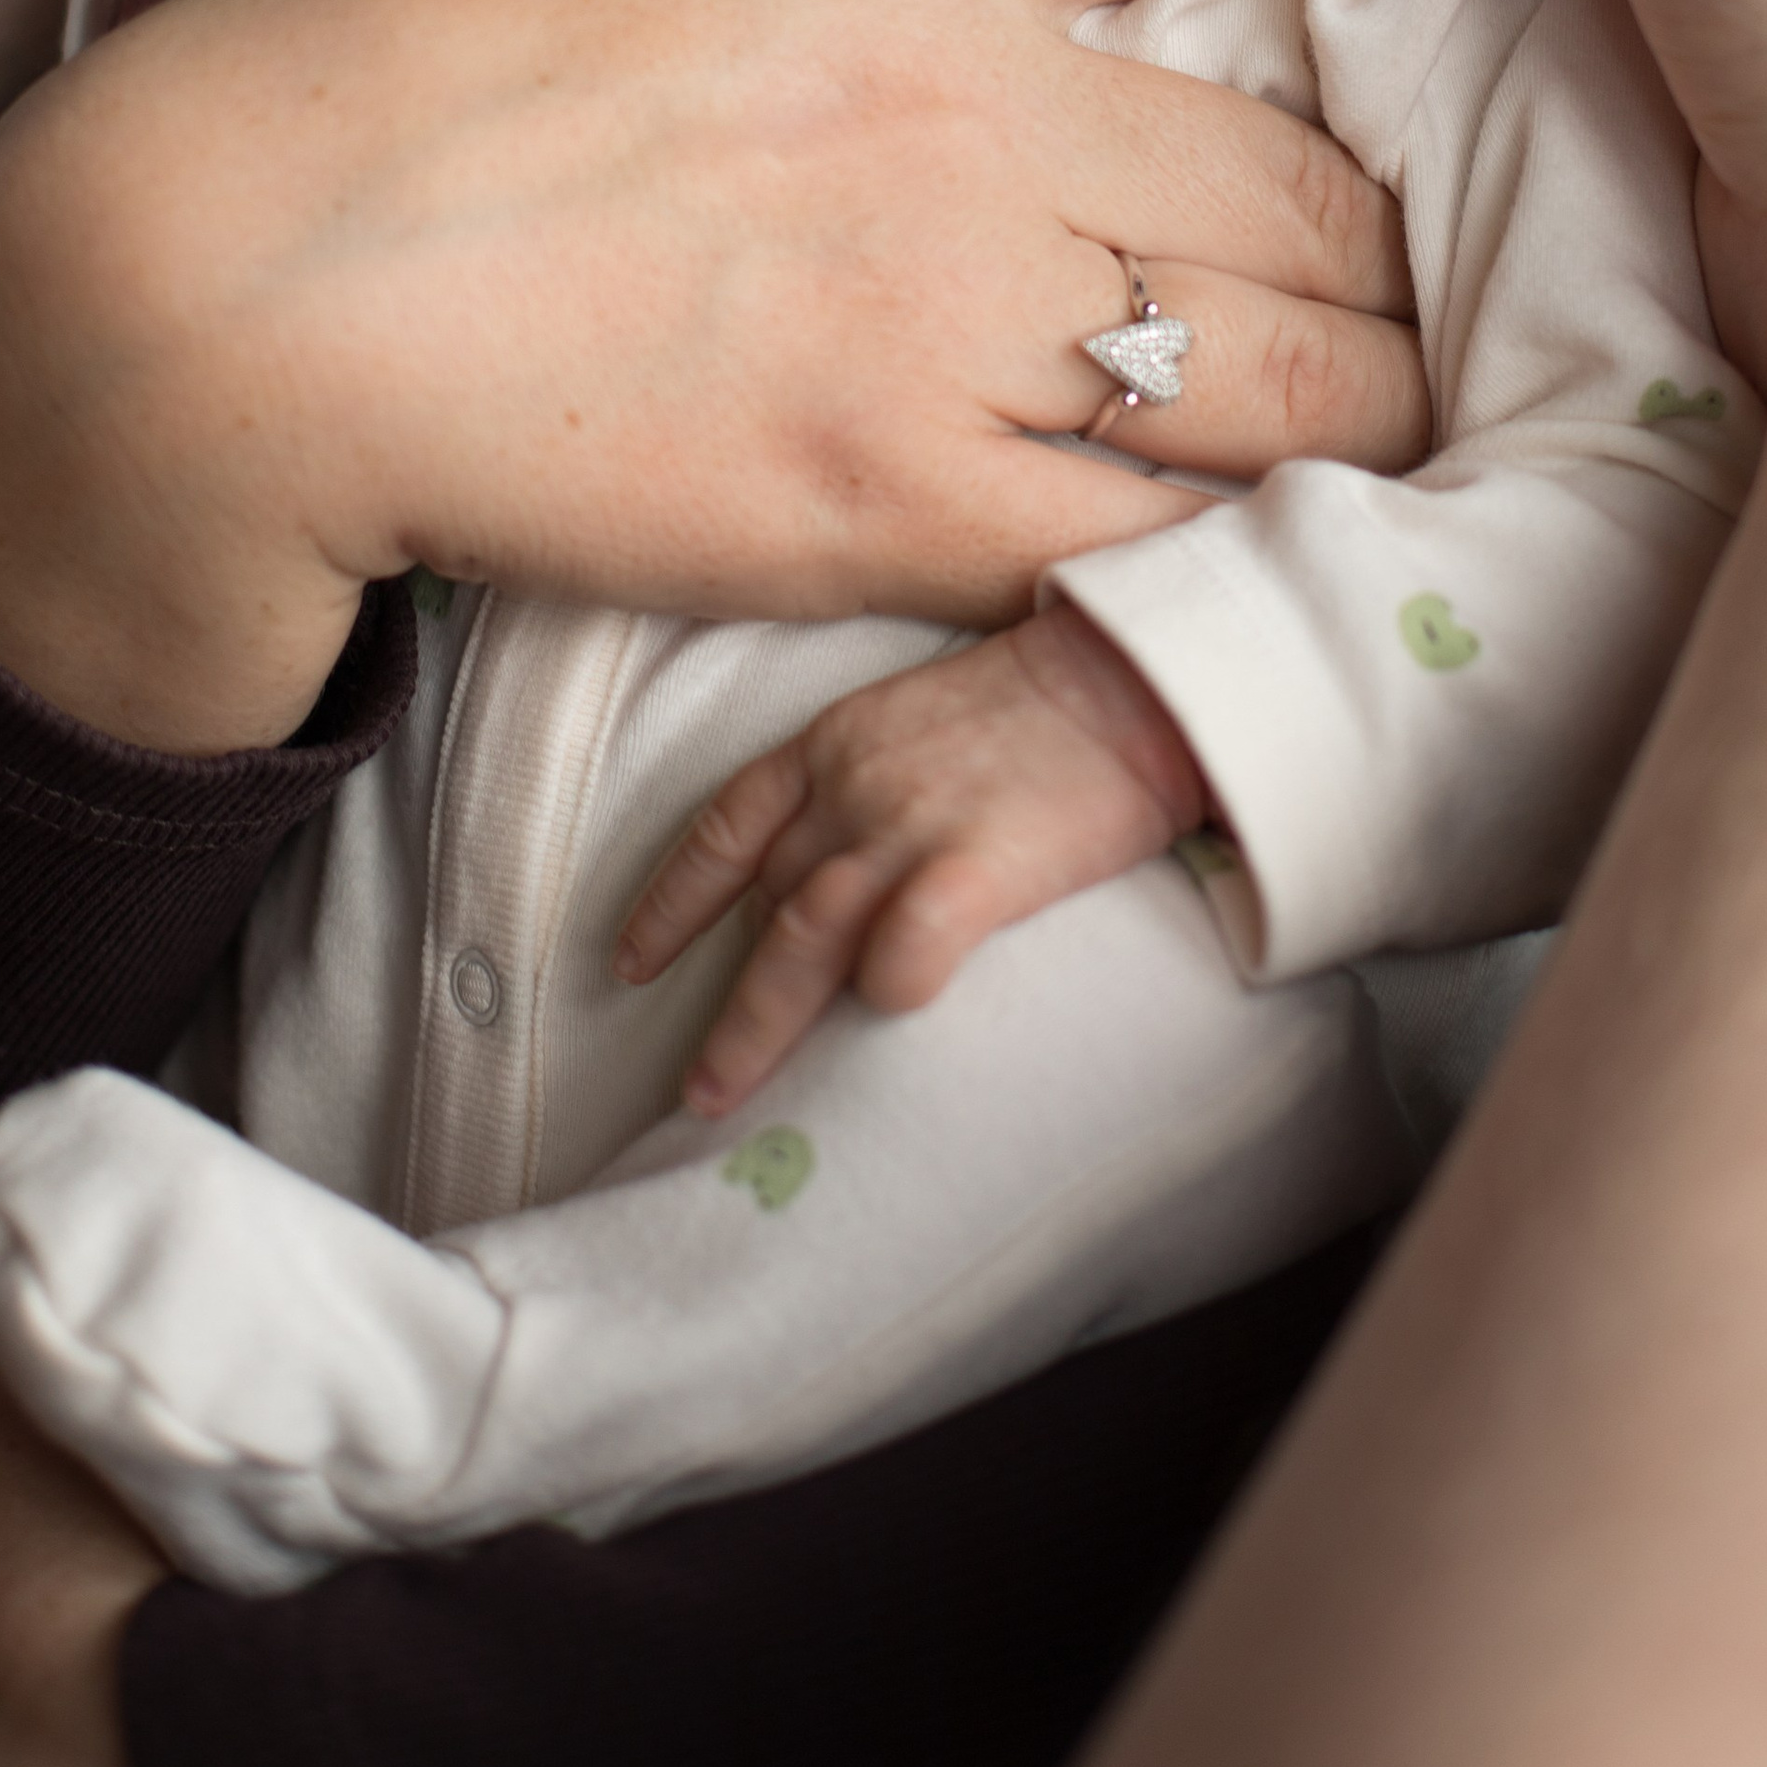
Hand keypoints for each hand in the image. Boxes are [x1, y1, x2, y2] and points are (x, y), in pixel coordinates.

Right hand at [0, 0, 1589, 750]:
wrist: (256, 274)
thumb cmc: (457, 79)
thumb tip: (1062, 20)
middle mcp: (972, 90)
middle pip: (1318, 180)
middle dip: (1397, 238)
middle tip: (1419, 266)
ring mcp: (949, 299)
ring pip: (1286, 370)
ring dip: (1343, 399)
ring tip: (1355, 412)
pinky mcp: (902, 496)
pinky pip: (1153, 527)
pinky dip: (1195, 530)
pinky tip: (1188, 528)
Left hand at [619, 606, 1209, 1110]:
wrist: (1135, 670)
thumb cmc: (1053, 693)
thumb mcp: (927, 712)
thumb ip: (879, 781)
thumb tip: (853, 859)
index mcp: (835, 743)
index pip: (727, 825)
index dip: (674, 899)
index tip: (631, 960)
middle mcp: (853, 787)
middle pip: (763, 907)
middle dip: (719, 1003)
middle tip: (693, 1088)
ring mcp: (908, 824)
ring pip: (803, 941)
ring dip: (757, 1026)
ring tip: (724, 1097)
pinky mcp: (975, 864)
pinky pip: (904, 948)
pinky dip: (887, 989)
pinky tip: (887, 1026)